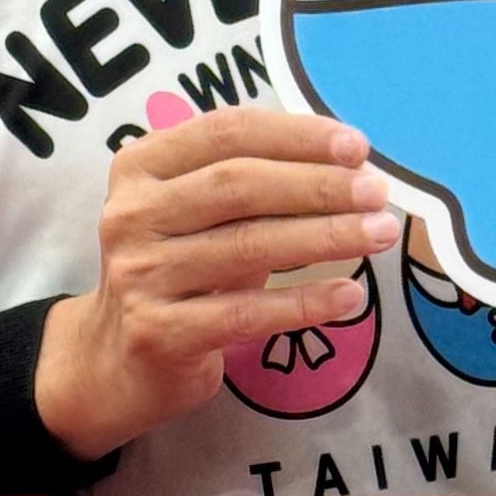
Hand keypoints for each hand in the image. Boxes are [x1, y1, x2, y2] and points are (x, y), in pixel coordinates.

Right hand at [34, 107, 400, 457]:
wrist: (114, 362)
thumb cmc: (176, 272)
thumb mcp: (198, 216)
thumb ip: (253, 185)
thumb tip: (351, 166)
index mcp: (142, 166)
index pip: (227, 132)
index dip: (296, 135)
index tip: (357, 147)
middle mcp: (133, 214)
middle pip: (239, 185)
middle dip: (319, 185)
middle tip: (379, 192)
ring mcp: (141, 274)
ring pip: (249, 246)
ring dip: (326, 237)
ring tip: (381, 234)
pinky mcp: (159, 333)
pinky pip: (246, 313)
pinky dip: (305, 302)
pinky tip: (350, 296)